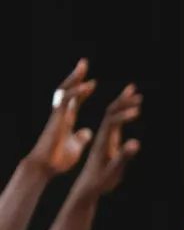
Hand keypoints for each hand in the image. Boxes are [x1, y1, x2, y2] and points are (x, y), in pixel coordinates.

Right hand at [25, 59, 96, 176]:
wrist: (46, 166)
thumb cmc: (58, 159)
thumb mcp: (75, 147)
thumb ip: (80, 138)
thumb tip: (86, 132)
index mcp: (66, 120)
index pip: (75, 101)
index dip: (83, 91)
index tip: (92, 82)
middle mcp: (62, 114)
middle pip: (69, 90)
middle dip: (76, 76)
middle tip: (83, 63)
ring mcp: (58, 115)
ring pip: (65, 91)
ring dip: (75, 78)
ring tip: (84, 67)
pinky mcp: (57, 119)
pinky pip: (68, 102)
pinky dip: (78, 92)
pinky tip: (88, 86)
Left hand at [72, 84, 141, 197]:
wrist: (87, 187)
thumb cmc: (101, 181)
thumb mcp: (113, 170)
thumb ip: (123, 156)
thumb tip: (135, 143)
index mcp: (103, 141)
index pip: (112, 121)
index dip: (124, 113)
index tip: (137, 109)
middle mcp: (103, 136)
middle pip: (111, 112)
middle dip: (122, 101)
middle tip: (135, 90)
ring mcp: (105, 138)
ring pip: (112, 115)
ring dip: (122, 102)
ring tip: (133, 92)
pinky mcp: (108, 141)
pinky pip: (114, 122)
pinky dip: (122, 113)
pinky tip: (129, 110)